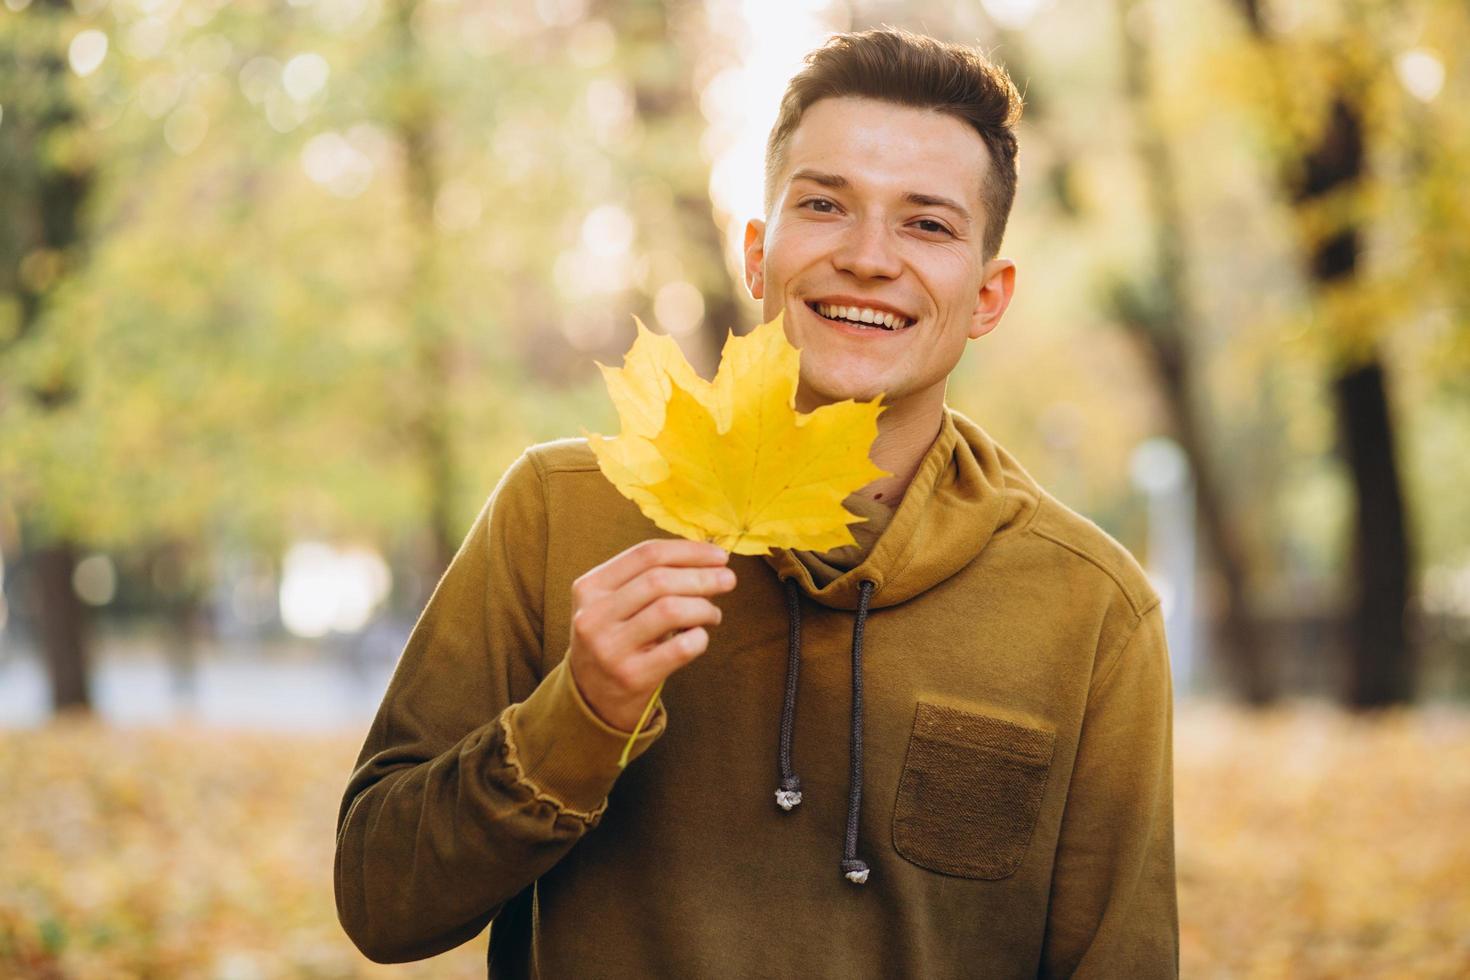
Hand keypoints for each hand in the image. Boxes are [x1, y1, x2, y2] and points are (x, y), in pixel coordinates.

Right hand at [567, 539, 735, 731]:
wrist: (591, 697)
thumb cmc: (614, 639)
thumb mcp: (612, 603)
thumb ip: (648, 578)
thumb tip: (707, 557)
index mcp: (590, 587)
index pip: (646, 555)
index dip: (689, 551)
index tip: (719, 555)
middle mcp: (594, 616)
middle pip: (660, 580)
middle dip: (702, 576)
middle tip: (728, 580)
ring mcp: (611, 648)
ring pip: (671, 610)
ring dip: (704, 607)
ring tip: (713, 614)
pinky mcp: (631, 677)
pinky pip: (680, 648)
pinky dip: (700, 638)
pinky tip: (700, 637)